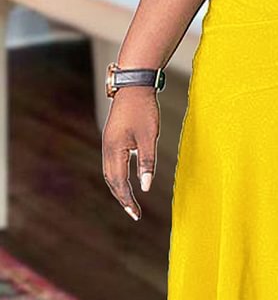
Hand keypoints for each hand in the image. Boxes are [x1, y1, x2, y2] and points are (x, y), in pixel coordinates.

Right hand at [102, 87, 159, 219]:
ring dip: (118, 188)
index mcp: (114, 150)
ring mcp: (108, 143)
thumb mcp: (149, 137)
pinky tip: (127, 180)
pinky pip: (112, 163)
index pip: (119, 182)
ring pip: (110, 173)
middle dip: (122, 198)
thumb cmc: (143, 110)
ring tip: (130, 202)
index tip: (136, 214)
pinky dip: (118, 176)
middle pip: (111, 180)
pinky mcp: (112, 138)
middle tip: (134, 213)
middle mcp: (107, 148)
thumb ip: (146, 162)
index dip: (127, 200)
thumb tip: (145, 187)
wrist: (134, 86)